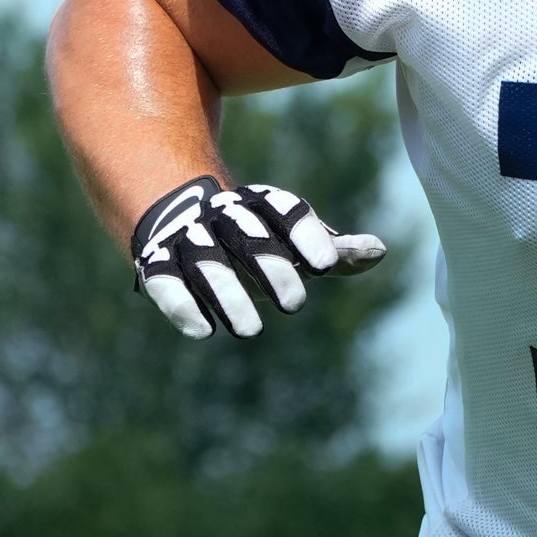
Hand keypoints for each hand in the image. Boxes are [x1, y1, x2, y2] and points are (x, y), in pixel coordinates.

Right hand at [130, 175, 384, 339]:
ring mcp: (187, 239)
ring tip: (251, 331)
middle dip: (270, 266)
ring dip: (227, 293)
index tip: (326, 266)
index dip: (306, 235)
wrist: (177, 220)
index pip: (284, 210)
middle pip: (247, 233)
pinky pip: (165, 281)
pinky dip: (181, 304)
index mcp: (260, 206)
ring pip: (206, 259)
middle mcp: (223, 217)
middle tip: (295, 305)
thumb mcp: (294, 243)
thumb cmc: (255, 241)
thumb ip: (333, 251)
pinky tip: (203, 331)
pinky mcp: (157, 265)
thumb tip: (379, 251)